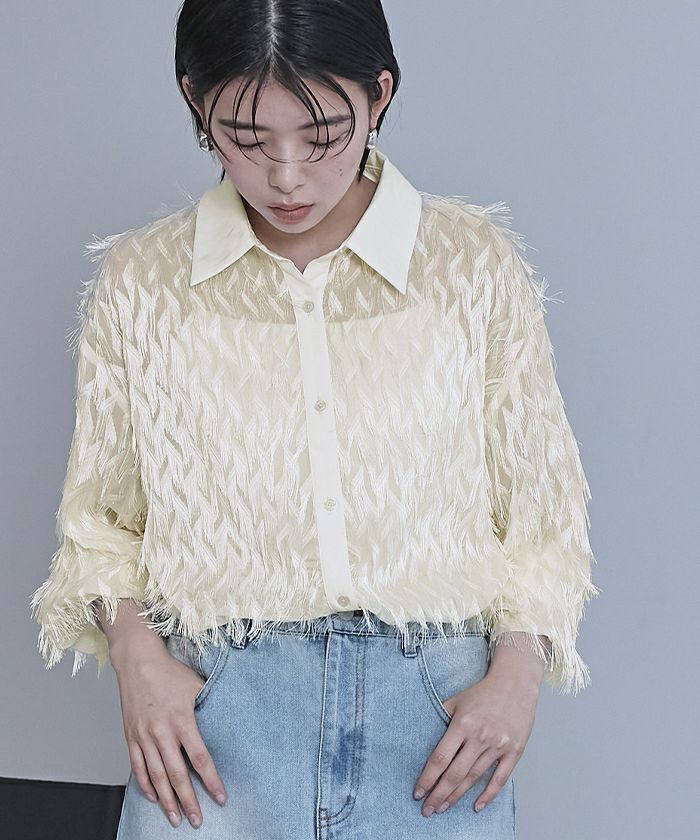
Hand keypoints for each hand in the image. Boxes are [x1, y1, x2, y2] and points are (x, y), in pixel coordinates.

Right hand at [110, 636, 227, 828]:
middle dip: (189, 800)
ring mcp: (144, 736)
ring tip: (176, 819)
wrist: (137, 661)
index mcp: (182, 719)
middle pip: (177, 774)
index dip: (211, 780)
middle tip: (197, 820)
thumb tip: (228, 720)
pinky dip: (145, 785)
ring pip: (156, 776)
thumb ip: (210, 706)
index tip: (221, 797)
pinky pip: (137, 766)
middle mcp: (162, 731)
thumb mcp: (197, 685)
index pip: (200, 758)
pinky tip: (154, 798)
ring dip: (167, 800)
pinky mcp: (130, 736)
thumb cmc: (170, 672)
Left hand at [412, 665, 540, 816]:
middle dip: (438, 794)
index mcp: (463, 724)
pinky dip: (488, 795)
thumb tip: (424, 737)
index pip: (440, 758)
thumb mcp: (457, 699)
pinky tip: (477, 806)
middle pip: (455, 774)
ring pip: (474, 778)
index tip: (418, 792)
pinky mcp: (514, 751)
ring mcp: (498, 745)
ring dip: (457, 796)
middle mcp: (480, 736)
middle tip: (427, 810)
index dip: (427, 778)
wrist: (515, 684)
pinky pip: (500, 779)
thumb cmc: (483, 692)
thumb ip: (441, 717)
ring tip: (443, 808)